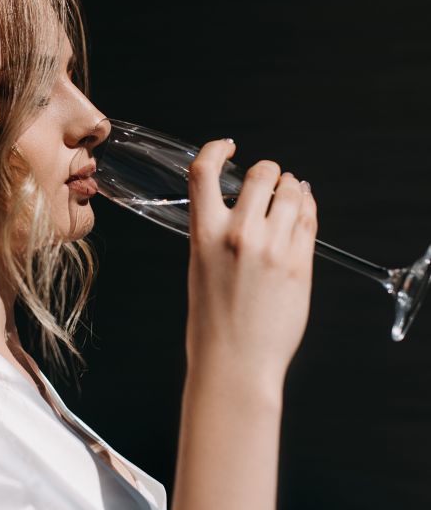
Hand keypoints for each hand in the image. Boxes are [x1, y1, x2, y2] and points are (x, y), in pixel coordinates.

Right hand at [185, 139, 317, 388]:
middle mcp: (240, 235)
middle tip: (269, 181)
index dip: (216, 149)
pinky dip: (308, 207)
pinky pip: (310, 219)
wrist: (235, 363)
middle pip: (262, 174)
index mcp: (204, 235)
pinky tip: (303, 211)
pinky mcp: (300, 262)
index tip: (228, 146)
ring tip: (290, 194)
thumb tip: (242, 207)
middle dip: (268, 172)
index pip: (204, 172)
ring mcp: (273, 248)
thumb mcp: (200, 270)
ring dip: (292, 187)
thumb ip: (217, 234)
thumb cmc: (212, 324)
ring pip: (292, 192)